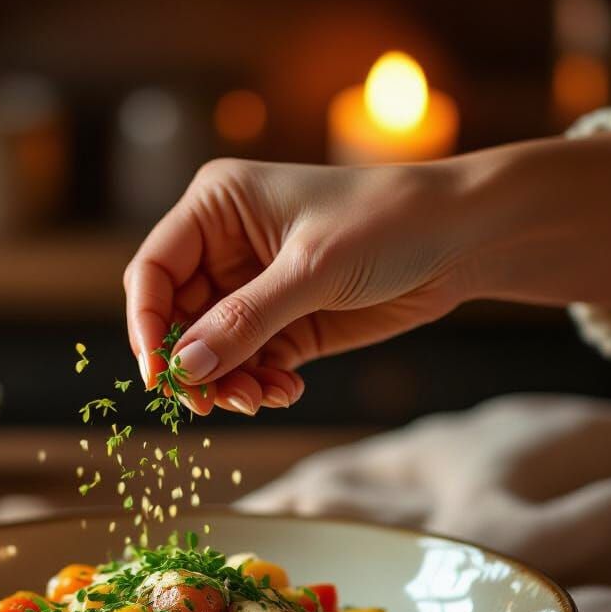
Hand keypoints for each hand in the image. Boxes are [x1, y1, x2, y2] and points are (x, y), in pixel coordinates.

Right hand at [124, 157, 466, 414]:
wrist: (464, 237)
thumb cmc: (389, 221)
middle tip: (210, 404)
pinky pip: (249, 364)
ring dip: (228, 382)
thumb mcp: (311, 269)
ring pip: (211, 351)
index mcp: (216, 207)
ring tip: (261, 399)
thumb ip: (243, 321)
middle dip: (192, 364)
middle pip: (176, 319)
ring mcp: (253, 289)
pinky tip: (286, 390)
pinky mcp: (283, 324)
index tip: (158, 377)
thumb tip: (183, 369)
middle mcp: (225, 247)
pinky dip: (260, 384)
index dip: (146, 324)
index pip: (153, 270)